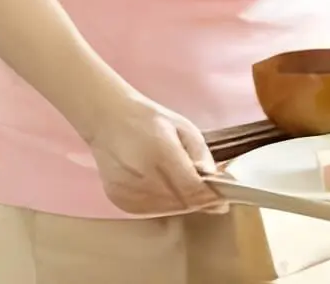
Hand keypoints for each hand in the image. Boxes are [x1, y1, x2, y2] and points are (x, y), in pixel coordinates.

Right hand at [84, 93, 228, 215]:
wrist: (107, 119)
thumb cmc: (148, 119)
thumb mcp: (182, 126)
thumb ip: (201, 154)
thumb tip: (216, 182)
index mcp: (161, 151)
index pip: (192, 189)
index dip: (210, 197)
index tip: (222, 197)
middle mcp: (142, 174)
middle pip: (181, 203)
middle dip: (197, 200)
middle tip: (205, 190)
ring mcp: (128, 190)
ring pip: (167, 210)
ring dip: (180, 203)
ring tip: (180, 184)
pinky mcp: (118, 200)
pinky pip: (150, 211)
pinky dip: (162, 204)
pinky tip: (161, 187)